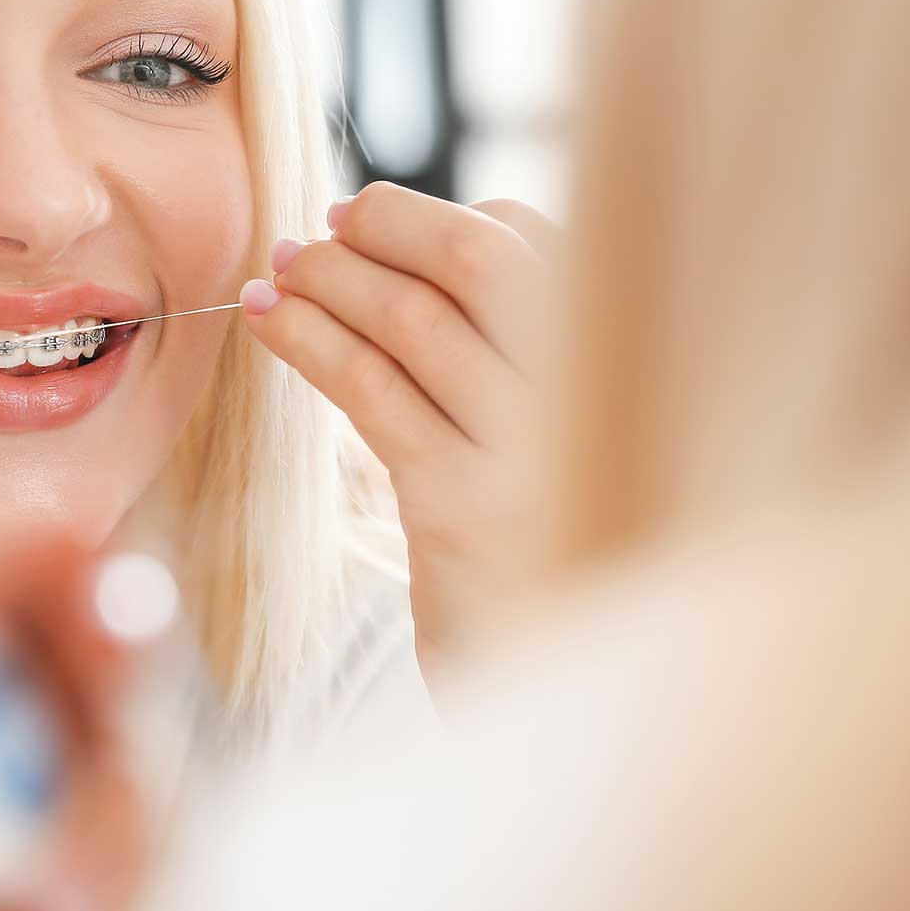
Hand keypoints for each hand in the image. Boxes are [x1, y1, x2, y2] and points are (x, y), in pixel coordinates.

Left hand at [240, 181, 559, 679]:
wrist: (559, 693)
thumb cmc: (543, 551)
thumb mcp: (563, 439)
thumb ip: (523, 350)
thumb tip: (420, 248)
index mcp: (642, 362)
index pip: (545, 242)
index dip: (453, 217)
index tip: (377, 219)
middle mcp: (605, 395)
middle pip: (485, 261)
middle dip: (391, 225)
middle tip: (325, 224)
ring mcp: (534, 452)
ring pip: (415, 321)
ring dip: (332, 279)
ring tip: (279, 269)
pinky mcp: (461, 508)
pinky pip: (370, 390)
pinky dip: (308, 340)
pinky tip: (266, 320)